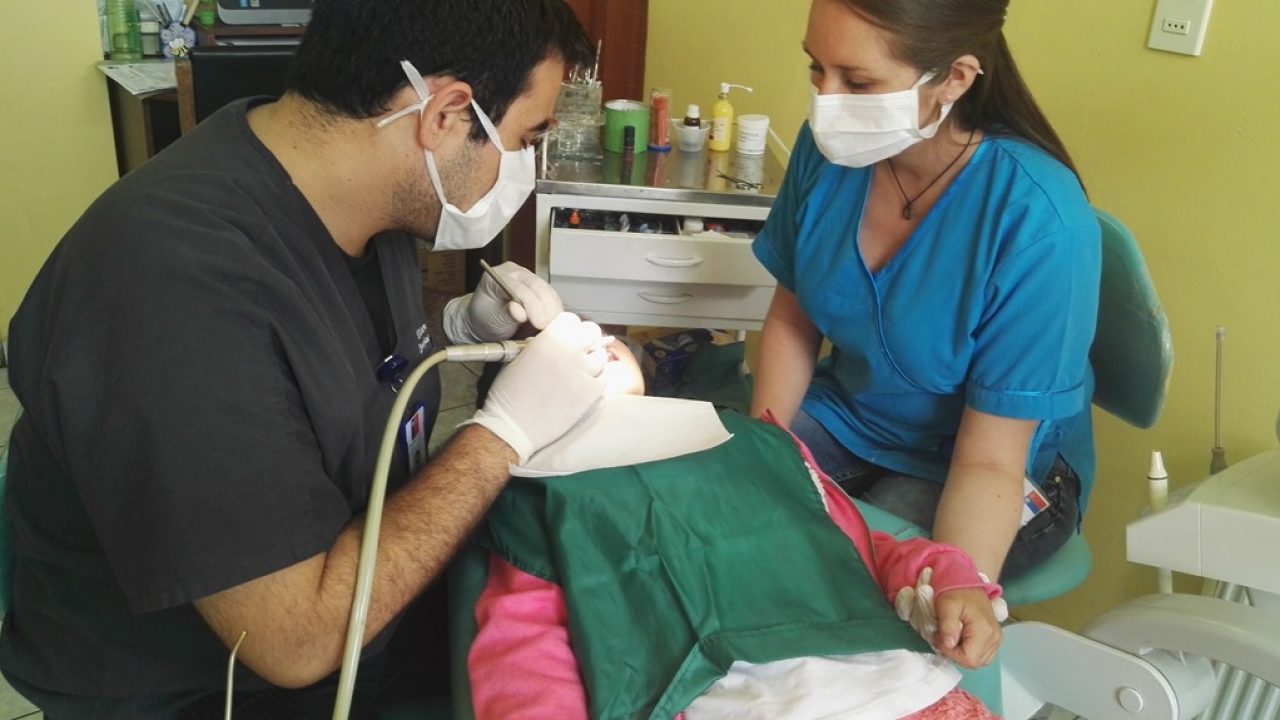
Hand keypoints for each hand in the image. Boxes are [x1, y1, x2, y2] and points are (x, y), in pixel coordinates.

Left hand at [445, 262, 563, 342]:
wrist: (485, 322)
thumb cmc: (485, 320)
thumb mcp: (492, 320)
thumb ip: (506, 315)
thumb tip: (520, 313)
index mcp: (497, 276)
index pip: (520, 289)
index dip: (532, 306)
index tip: (540, 324)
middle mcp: (515, 273)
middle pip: (539, 288)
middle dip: (547, 310)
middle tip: (550, 330)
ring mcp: (529, 278)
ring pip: (549, 292)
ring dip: (553, 312)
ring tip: (551, 330)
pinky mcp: (539, 288)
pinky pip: (552, 298)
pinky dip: (554, 312)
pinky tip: (553, 324)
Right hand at [465, 313, 606, 462]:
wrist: (512, 426)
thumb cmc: (509, 393)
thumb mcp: (519, 357)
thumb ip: (543, 344)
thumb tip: (560, 340)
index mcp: (548, 338)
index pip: (572, 320)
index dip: (570, 329)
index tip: (567, 338)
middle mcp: (568, 350)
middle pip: (591, 332)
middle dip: (586, 341)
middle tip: (578, 353)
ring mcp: (582, 371)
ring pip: (601, 356)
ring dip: (592, 362)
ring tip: (578, 373)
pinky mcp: (590, 392)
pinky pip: (604, 378)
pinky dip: (596, 381)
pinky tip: (582, 387)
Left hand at [933, 587, 1002, 668]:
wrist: (969, 583)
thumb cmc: (956, 592)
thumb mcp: (947, 605)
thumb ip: (948, 625)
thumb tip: (949, 644)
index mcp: (985, 631)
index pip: (969, 659)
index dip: (951, 653)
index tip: (940, 638)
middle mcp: (996, 638)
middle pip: (974, 663)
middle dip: (955, 654)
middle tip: (943, 637)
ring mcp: (997, 640)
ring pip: (978, 661)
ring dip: (962, 653)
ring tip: (952, 636)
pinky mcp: (995, 639)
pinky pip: (982, 654)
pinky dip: (969, 650)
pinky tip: (961, 637)